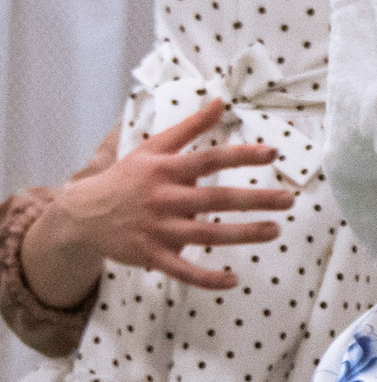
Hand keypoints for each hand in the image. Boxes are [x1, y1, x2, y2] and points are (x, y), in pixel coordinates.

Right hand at [24, 102, 294, 293]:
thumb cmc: (126, 178)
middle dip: (254, 200)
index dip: (241, 155)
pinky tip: (233, 280)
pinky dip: (206, 278)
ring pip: (206, 235)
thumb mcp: (153, 148)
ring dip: (243, 235)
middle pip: (214, 199)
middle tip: (288, 200)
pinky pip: (182, 271)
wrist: (82, 215)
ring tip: (275, 231)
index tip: (273, 153)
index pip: (209, 159)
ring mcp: (157, 229)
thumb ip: (190, 127)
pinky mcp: (151, 255)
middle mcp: (163, 199)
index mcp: (165, 170)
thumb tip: (220, 101)